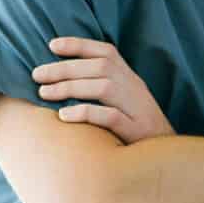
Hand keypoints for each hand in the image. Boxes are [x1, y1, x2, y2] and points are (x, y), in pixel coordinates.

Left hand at [33, 37, 172, 143]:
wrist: (167, 157)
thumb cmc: (136, 131)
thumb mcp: (124, 103)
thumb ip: (101, 88)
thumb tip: (62, 79)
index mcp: (131, 79)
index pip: (107, 52)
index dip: (80, 45)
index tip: (52, 45)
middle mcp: (135, 89)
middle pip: (101, 68)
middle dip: (65, 68)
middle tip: (36, 75)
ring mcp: (138, 109)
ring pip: (104, 88)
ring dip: (70, 87)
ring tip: (43, 93)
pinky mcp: (137, 131)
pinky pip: (110, 117)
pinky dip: (85, 113)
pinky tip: (63, 116)